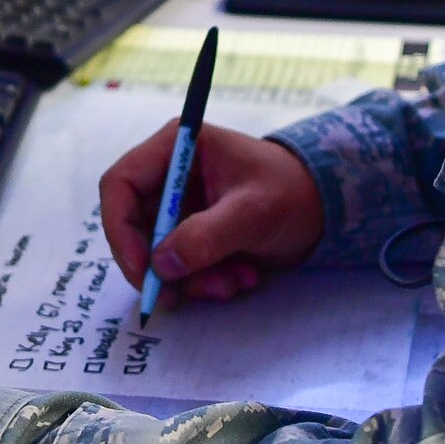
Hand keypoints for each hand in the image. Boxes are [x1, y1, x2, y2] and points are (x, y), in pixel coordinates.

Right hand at [100, 120, 324, 304]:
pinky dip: (204, 281)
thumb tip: (160, 264)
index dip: (121, 229)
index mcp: (177, 147)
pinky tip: (241, 277)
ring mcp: (179, 206)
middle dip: (161, 266)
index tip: (142, 269)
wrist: (325, 209)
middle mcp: (169, 174)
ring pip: (156, 255)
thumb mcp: (252, 212)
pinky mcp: (191, 234)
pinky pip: (178, 267)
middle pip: (132, 227)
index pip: (119, 183)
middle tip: (182, 296)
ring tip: (234, 283)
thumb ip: (206, 235)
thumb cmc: (292, 192)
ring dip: (190, 280)